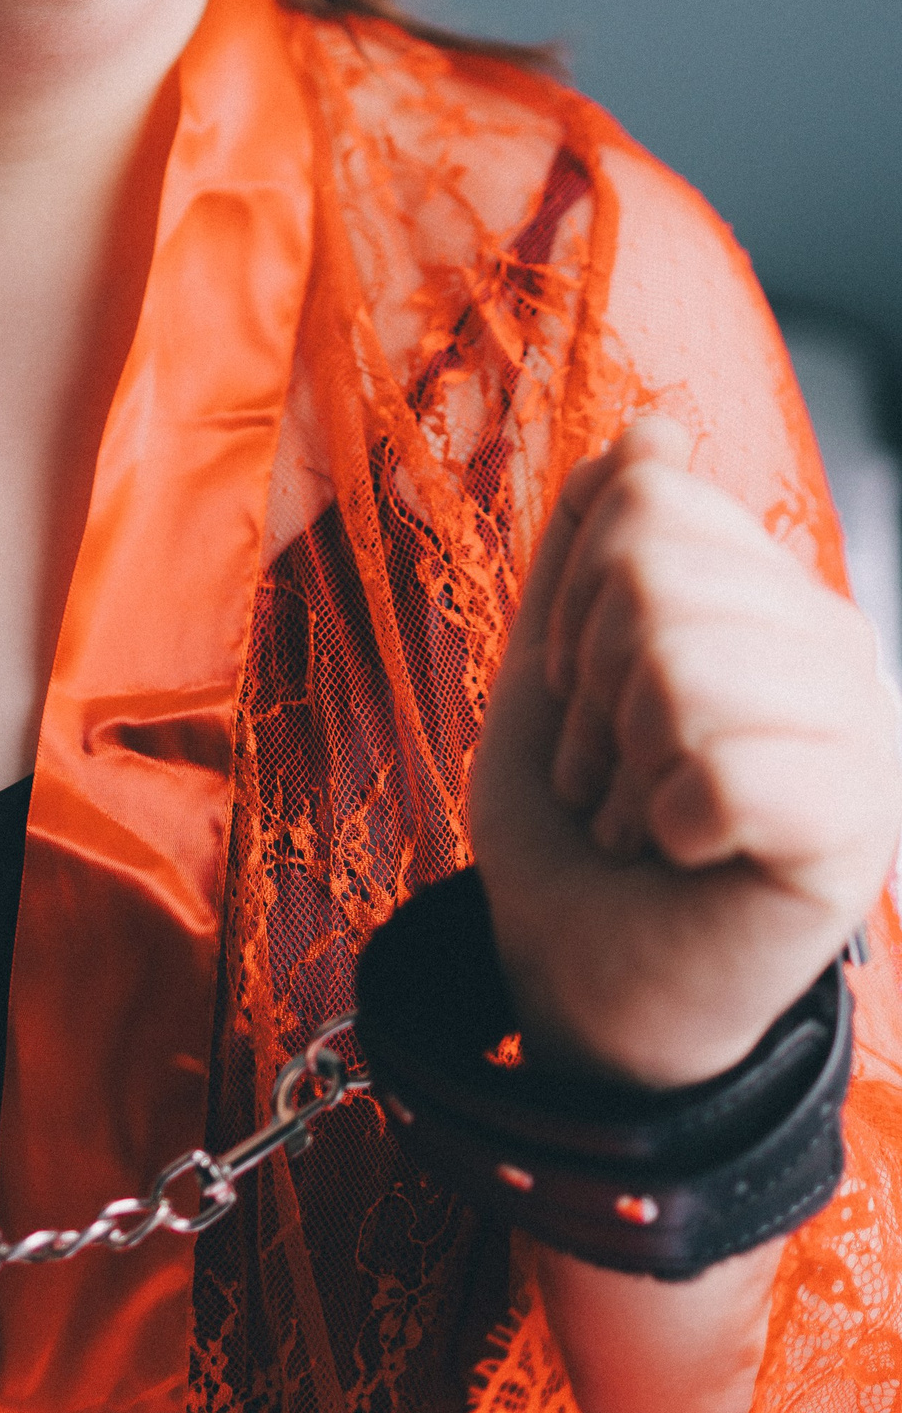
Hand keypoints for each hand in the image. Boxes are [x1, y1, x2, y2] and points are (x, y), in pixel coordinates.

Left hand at [471, 419, 900, 1087]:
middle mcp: (833, 643)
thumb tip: (657, 427)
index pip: (647, 497)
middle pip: (653, 574)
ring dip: (621, 766)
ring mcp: (860, 731)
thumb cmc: (577, 831)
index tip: (583, 701)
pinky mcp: (858, 828)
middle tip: (609, 777)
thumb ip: (593, 541)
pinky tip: (686, 853)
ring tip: (642, 819)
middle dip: (587, 692)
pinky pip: (721, 769)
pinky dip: (666, 821)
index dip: (572, 606)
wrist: (588, 985)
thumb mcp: (552, 663)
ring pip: (682, 664)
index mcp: (766, 592)